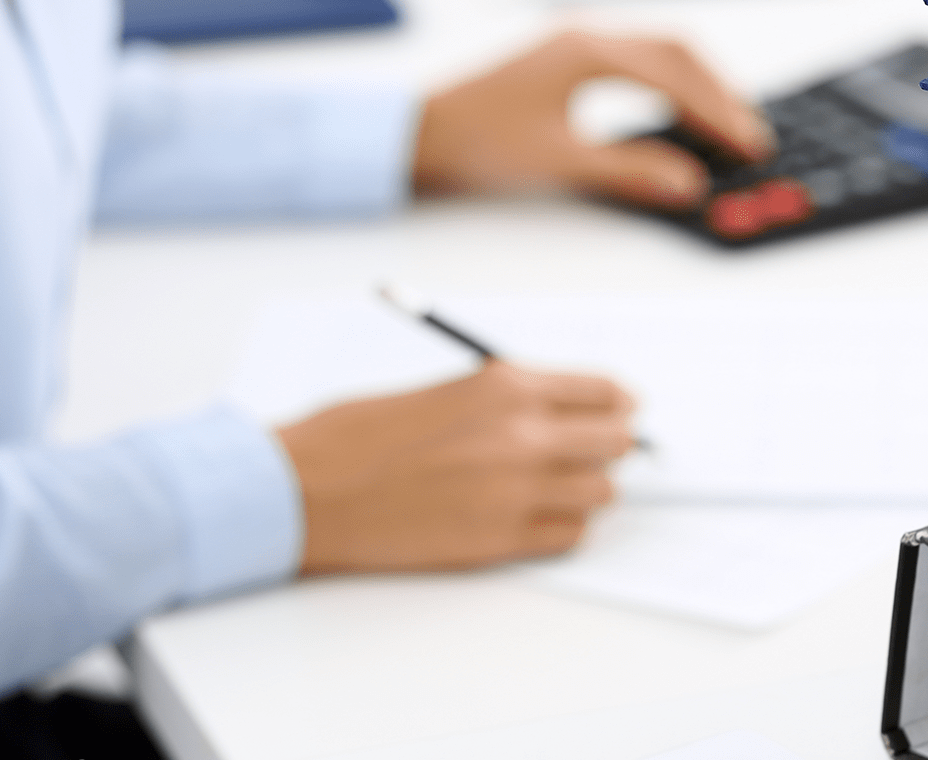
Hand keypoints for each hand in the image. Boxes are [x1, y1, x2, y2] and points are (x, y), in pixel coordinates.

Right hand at [279, 361, 633, 573]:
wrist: (308, 490)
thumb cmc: (358, 436)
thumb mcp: (446, 390)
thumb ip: (506, 399)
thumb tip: (558, 414)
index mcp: (507, 386)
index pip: (606, 392)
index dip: (617, 405)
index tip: (618, 413)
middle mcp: (523, 435)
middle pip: (618, 442)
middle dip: (610, 446)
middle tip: (591, 452)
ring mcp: (516, 491)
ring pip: (602, 494)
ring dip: (588, 490)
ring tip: (557, 489)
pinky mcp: (501, 541)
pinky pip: (572, 536)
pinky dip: (564, 528)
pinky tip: (536, 518)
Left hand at [413, 30, 773, 208]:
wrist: (418, 135)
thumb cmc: (475, 143)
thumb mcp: (559, 163)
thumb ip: (629, 172)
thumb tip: (686, 182)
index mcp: (587, 51)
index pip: (675, 77)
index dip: (718, 113)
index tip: (747, 144)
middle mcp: (585, 35)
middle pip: (678, 53)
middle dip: (720, 95)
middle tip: (750, 137)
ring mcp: (576, 42)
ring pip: (660, 53)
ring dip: (699, 86)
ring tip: (727, 126)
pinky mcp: (567, 59)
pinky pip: (638, 61)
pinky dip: (671, 84)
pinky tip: (681, 112)